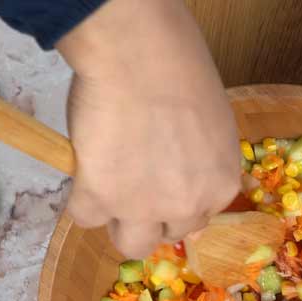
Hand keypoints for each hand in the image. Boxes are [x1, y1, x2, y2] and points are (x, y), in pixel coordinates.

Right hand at [57, 0, 239, 257]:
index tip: (163, 184)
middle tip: (133, 183)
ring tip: (106, 186)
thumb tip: (185, 184)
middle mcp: (188, 205)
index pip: (201, 216)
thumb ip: (203, 160)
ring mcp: (144, 208)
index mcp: (221, 183)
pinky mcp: (101, 199)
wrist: (139, 56)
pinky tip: (82, 169)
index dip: (178, 200)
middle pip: (169, 233)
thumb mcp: (212, 122)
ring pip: (131, 244)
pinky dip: (80, 197)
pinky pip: (85, 218)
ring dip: (118, 220)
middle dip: (152, 215)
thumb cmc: (179, 69)